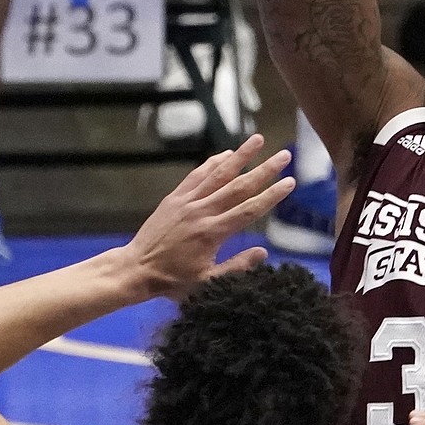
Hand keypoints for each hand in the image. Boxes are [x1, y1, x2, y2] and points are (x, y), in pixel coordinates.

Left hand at [120, 135, 294, 301]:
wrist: (135, 270)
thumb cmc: (173, 281)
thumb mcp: (207, 284)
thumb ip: (236, 267)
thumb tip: (263, 252)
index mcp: (212, 233)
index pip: (249, 210)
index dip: (272, 196)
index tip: (290, 182)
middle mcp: (202, 212)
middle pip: (239, 186)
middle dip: (264, 170)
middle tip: (284, 155)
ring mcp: (187, 202)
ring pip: (218, 174)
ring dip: (240, 155)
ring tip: (258, 139)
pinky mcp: (175, 198)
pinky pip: (197, 175)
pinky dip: (212, 163)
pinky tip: (226, 153)